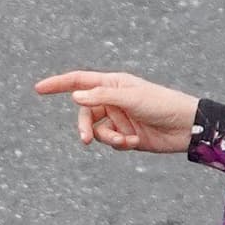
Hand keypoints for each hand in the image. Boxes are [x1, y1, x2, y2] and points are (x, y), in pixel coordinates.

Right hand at [34, 71, 199, 153]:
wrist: (185, 127)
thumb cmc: (161, 104)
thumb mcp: (131, 98)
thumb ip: (102, 96)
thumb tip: (75, 96)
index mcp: (112, 84)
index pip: (79, 81)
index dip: (58, 84)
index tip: (39, 89)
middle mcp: (112, 100)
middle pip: (85, 113)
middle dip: (84, 127)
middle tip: (84, 140)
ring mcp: (119, 118)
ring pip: (97, 131)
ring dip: (107, 137)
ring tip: (124, 139)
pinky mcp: (126, 136)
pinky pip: (112, 141)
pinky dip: (119, 143)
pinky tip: (134, 140)